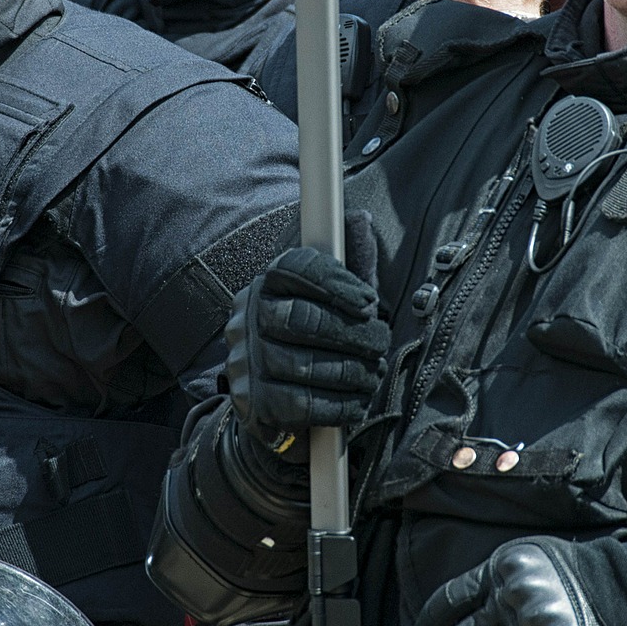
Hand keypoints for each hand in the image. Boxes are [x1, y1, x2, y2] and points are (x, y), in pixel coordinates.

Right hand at [224, 247, 389, 452]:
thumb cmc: (313, 339)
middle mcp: (249, 318)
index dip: (335, 281)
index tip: (368, 301)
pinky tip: (356, 401)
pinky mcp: (253, 402)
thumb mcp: (332, 296)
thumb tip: (360, 219)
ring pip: (302, 365)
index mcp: (268, 284)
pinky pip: (298, 405)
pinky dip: (336, 405)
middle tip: (380, 343)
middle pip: (300, 319)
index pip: (294, 268)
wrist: (272, 400)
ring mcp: (246, 361)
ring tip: (373, 374)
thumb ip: (349, 261)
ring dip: (351, 372)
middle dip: (352, 334)